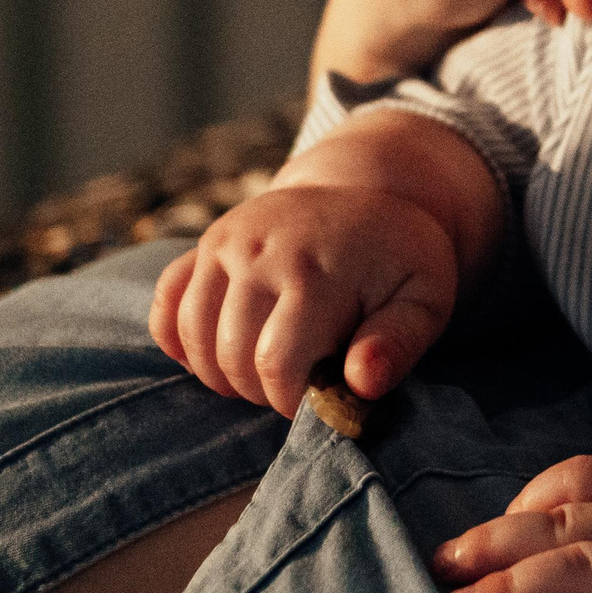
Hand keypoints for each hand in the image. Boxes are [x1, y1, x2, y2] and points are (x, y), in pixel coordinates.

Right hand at [148, 184, 457, 410]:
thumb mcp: (425, 298)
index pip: (276, 366)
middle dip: (260, 390)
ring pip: (192, 337)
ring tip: (265, 369)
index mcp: (315, 269)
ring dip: (221, 371)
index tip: (320, 395)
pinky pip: (166, 303)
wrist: (369, 193)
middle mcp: (259, 250)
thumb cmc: (399, 260)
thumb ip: (399, 342)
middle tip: (296, 383)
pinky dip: (179, 340)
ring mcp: (225, 241)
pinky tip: (217, 349)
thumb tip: (361, 384)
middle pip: (229, 357)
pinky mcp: (206, 242)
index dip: (292, 400)